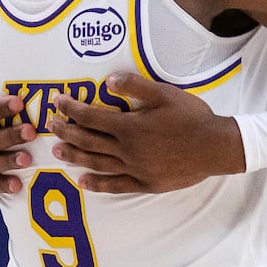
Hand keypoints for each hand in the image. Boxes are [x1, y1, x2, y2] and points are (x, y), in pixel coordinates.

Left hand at [47, 72, 244, 193]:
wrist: (216, 147)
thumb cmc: (191, 118)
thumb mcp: (164, 93)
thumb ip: (134, 86)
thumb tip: (107, 81)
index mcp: (130, 126)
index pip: (91, 116)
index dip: (71, 108)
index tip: (56, 102)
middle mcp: (127, 150)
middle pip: (88, 140)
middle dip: (66, 131)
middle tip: (50, 125)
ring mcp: (135, 169)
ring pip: (97, 163)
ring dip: (75, 157)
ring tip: (56, 152)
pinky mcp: (145, 183)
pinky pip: (116, 185)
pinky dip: (97, 184)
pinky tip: (83, 181)